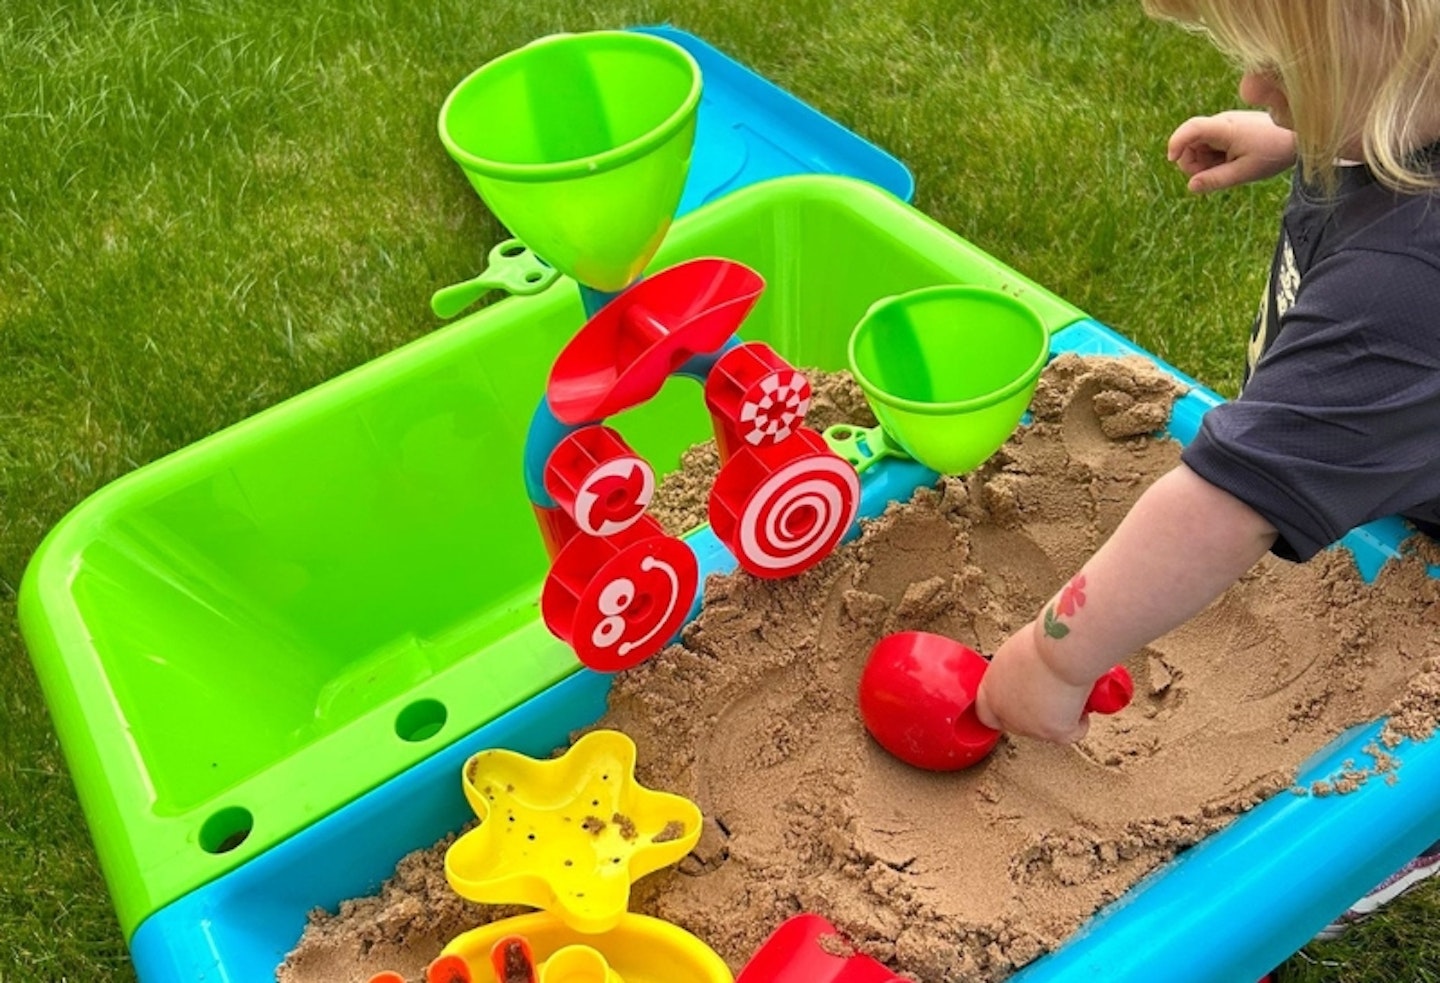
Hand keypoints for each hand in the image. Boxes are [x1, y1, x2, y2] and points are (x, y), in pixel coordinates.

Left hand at [973, 619, 1094, 743]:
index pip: (987, 713)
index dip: (1006, 710)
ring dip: (1059, 715)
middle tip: (1053, 695)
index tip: (1024, 701)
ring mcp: (1029, 727)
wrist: (1062, 649)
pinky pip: (1072, 732)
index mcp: (990, 689)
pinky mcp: (1054, 733)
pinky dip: (1081, 721)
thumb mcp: (1017, 653)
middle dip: (1036, 714)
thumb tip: (1028, 676)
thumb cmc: (1044, 640)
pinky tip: (1083, 703)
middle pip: (1017, 724)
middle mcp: (1005, 712)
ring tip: (1069, 690)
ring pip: (1047, 729)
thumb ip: (1014, 672)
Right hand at [1166, 110, 1295, 193]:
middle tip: (1219, 174)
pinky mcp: (1226, 131)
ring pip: (1197, 148)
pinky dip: (1214, 158)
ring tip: (1231, 166)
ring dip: (1206, 163)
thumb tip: (1191, 186)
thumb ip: (1216, 179)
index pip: (1191, 128)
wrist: (1297, 137)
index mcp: (1225, 129)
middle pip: (1189, 145)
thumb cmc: (1273, 153)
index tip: (1171, 159)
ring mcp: (1222, 126)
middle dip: (1195, 164)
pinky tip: (1232, 161)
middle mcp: (1220, 123)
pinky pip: (1208, 147)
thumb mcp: (1245, 172)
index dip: (1176, 142)